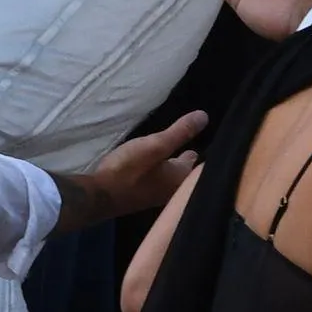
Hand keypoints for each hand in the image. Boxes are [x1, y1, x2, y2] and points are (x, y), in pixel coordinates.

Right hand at [91, 110, 207, 217]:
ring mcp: (155, 194)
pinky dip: (161, 170)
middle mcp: (171, 190)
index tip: (211, 148)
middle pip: (185, 173)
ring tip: (177, 153)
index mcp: (179, 179)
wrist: (99, 195)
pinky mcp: (141, 194)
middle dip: (190, 162)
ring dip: (174, 166)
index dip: (204, 157)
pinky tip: (156, 165)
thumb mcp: (156, 145)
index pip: (199, 167)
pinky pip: (158, 180)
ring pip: (171, 177)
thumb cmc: (129, 170)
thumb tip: (204, 116)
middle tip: (195, 148)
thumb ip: (179, 132)